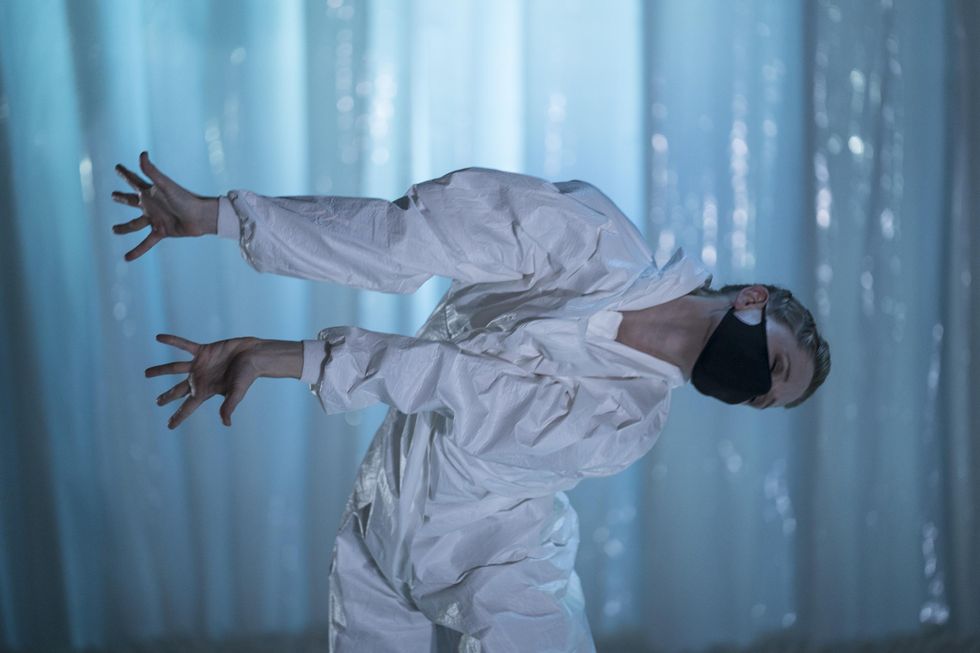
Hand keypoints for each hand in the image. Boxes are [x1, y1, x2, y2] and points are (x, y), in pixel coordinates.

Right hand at [111, 151, 218, 260]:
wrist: (201, 217)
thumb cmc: (185, 199)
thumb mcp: (165, 186)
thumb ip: (152, 172)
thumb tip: (142, 154)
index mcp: (151, 192)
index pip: (133, 180)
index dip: (124, 174)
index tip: (117, 167)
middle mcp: (151, 205)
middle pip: (132, 200)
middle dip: (122, 197)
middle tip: (113, 195)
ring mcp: (156, 219)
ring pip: (135, 224)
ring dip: (125, 227)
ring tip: (114, 230)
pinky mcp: (161, 231)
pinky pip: (146, 242)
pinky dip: (137, 250)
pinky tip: (127, 258)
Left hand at [146, 334, 262, 428]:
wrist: (255, 355)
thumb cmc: (248, 375)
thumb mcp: (237, 392)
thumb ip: (229, 406)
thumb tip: (226, 424)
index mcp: (206, 391)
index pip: (188, 407)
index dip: (178, 417)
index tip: (169, 426)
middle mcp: (200, 379)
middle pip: (179, 390)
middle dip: (168, 396)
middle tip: (158, 403)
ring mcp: (200, 364)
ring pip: (175, 368)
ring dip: (160, 370)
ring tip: (146, 373)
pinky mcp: (203, 350)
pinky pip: (184, 345)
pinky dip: (172, 341)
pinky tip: (158, 337)